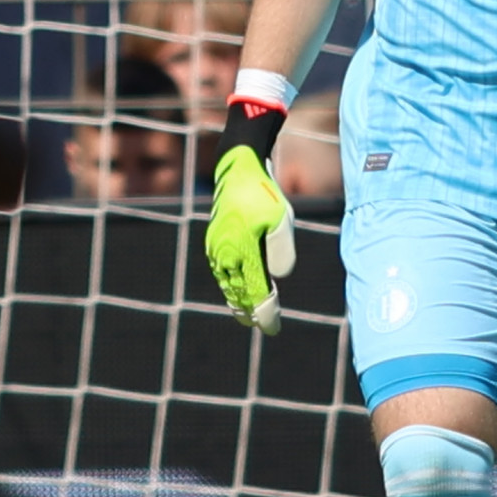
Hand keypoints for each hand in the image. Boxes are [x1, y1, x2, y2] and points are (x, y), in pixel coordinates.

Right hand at [204, 139, 296, 330]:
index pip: (256, 294)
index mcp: (241, 252)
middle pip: (238, 294)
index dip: (265, 314)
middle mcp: (224, 254)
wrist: (238, 168)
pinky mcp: (214, 241)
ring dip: (238, 301)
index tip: (273, 328)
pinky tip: (236, 290)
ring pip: (227, 284)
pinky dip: (230, 285)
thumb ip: (281, 249)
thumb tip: (277, 277)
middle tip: (263, 326)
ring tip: (247, 316)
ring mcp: (216, 248)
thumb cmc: (263, 193)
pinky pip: (222, 272)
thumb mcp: (281, 219)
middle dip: (251, 312)